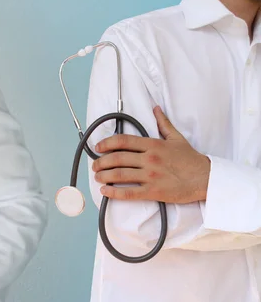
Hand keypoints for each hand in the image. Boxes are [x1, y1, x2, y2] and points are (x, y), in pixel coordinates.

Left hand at [92, 106, 210, 203]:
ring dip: (104, 176)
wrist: (206, 178)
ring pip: (120, 175)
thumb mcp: (177, 138)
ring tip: (97, 177)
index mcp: (153, 145)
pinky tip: (105, 191)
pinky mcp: (154, 192)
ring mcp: (151, 176)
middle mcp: (149, 159)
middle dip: (101, 162)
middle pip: (117, 158)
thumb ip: (163, 123)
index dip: (106, 143)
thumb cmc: (191, 159)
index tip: (98, 148)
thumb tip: (156, 108)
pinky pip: (129, 193)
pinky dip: (114, 192)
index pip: (123, 141)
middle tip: (95, 166)